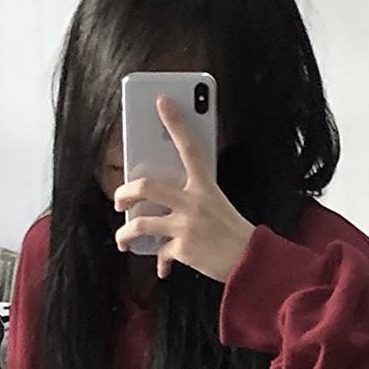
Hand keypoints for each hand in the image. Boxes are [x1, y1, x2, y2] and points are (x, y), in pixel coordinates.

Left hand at [114, 96, 255, 282]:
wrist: (249, 261)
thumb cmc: (233, 232)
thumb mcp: (217, 203)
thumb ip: (194, 196)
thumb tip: (163, 201)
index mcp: (205, 186)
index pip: (189, 147)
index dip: (176, 123)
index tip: (162, 102)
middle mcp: (193, 202)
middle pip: (147, 186)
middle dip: (125, 192)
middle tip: (119, 199)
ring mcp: (186, 225)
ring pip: (141, 224)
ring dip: (125, 234)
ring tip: (122, 239)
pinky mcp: (183, 249)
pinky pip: (160, 252)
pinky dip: (160, 261)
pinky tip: (162, 266)